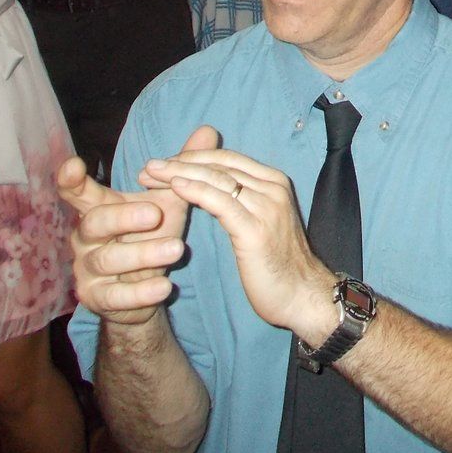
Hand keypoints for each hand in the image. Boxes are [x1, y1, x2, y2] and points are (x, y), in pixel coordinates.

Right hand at [59, 126, 214, 326]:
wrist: (145, 291)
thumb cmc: (151, 235)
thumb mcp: (169, 202)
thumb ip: (182, 170)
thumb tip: (209, 130)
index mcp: (98, 208)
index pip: (77, 191)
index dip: (70, 179)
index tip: (74, 164)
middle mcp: (85, 237)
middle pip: (95, 223)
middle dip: (124, 217)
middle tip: (155, 213)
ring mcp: (88, 270)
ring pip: (108, 260)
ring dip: (143, 254)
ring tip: (177, 249)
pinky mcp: (97, 298)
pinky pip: (116, 297)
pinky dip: (141, 292)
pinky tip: (164, 287)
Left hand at [138, 143, 337, 344]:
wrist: (303, 296)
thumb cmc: (277, 265)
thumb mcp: (259, 222)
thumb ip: (240, 201)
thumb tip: (209, 187)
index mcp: (274, 181)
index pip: (226, 158)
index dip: (192, 157)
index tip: (163, 163)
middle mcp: (272, 187)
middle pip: (219, 164)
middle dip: (180, 162)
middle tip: (148, 166)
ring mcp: (266, 206)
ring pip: (216, 179)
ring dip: (179, 174)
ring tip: (150, 174)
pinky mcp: (255, 229)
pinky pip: (219, 202)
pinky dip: (194, 191)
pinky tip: (174, 188)